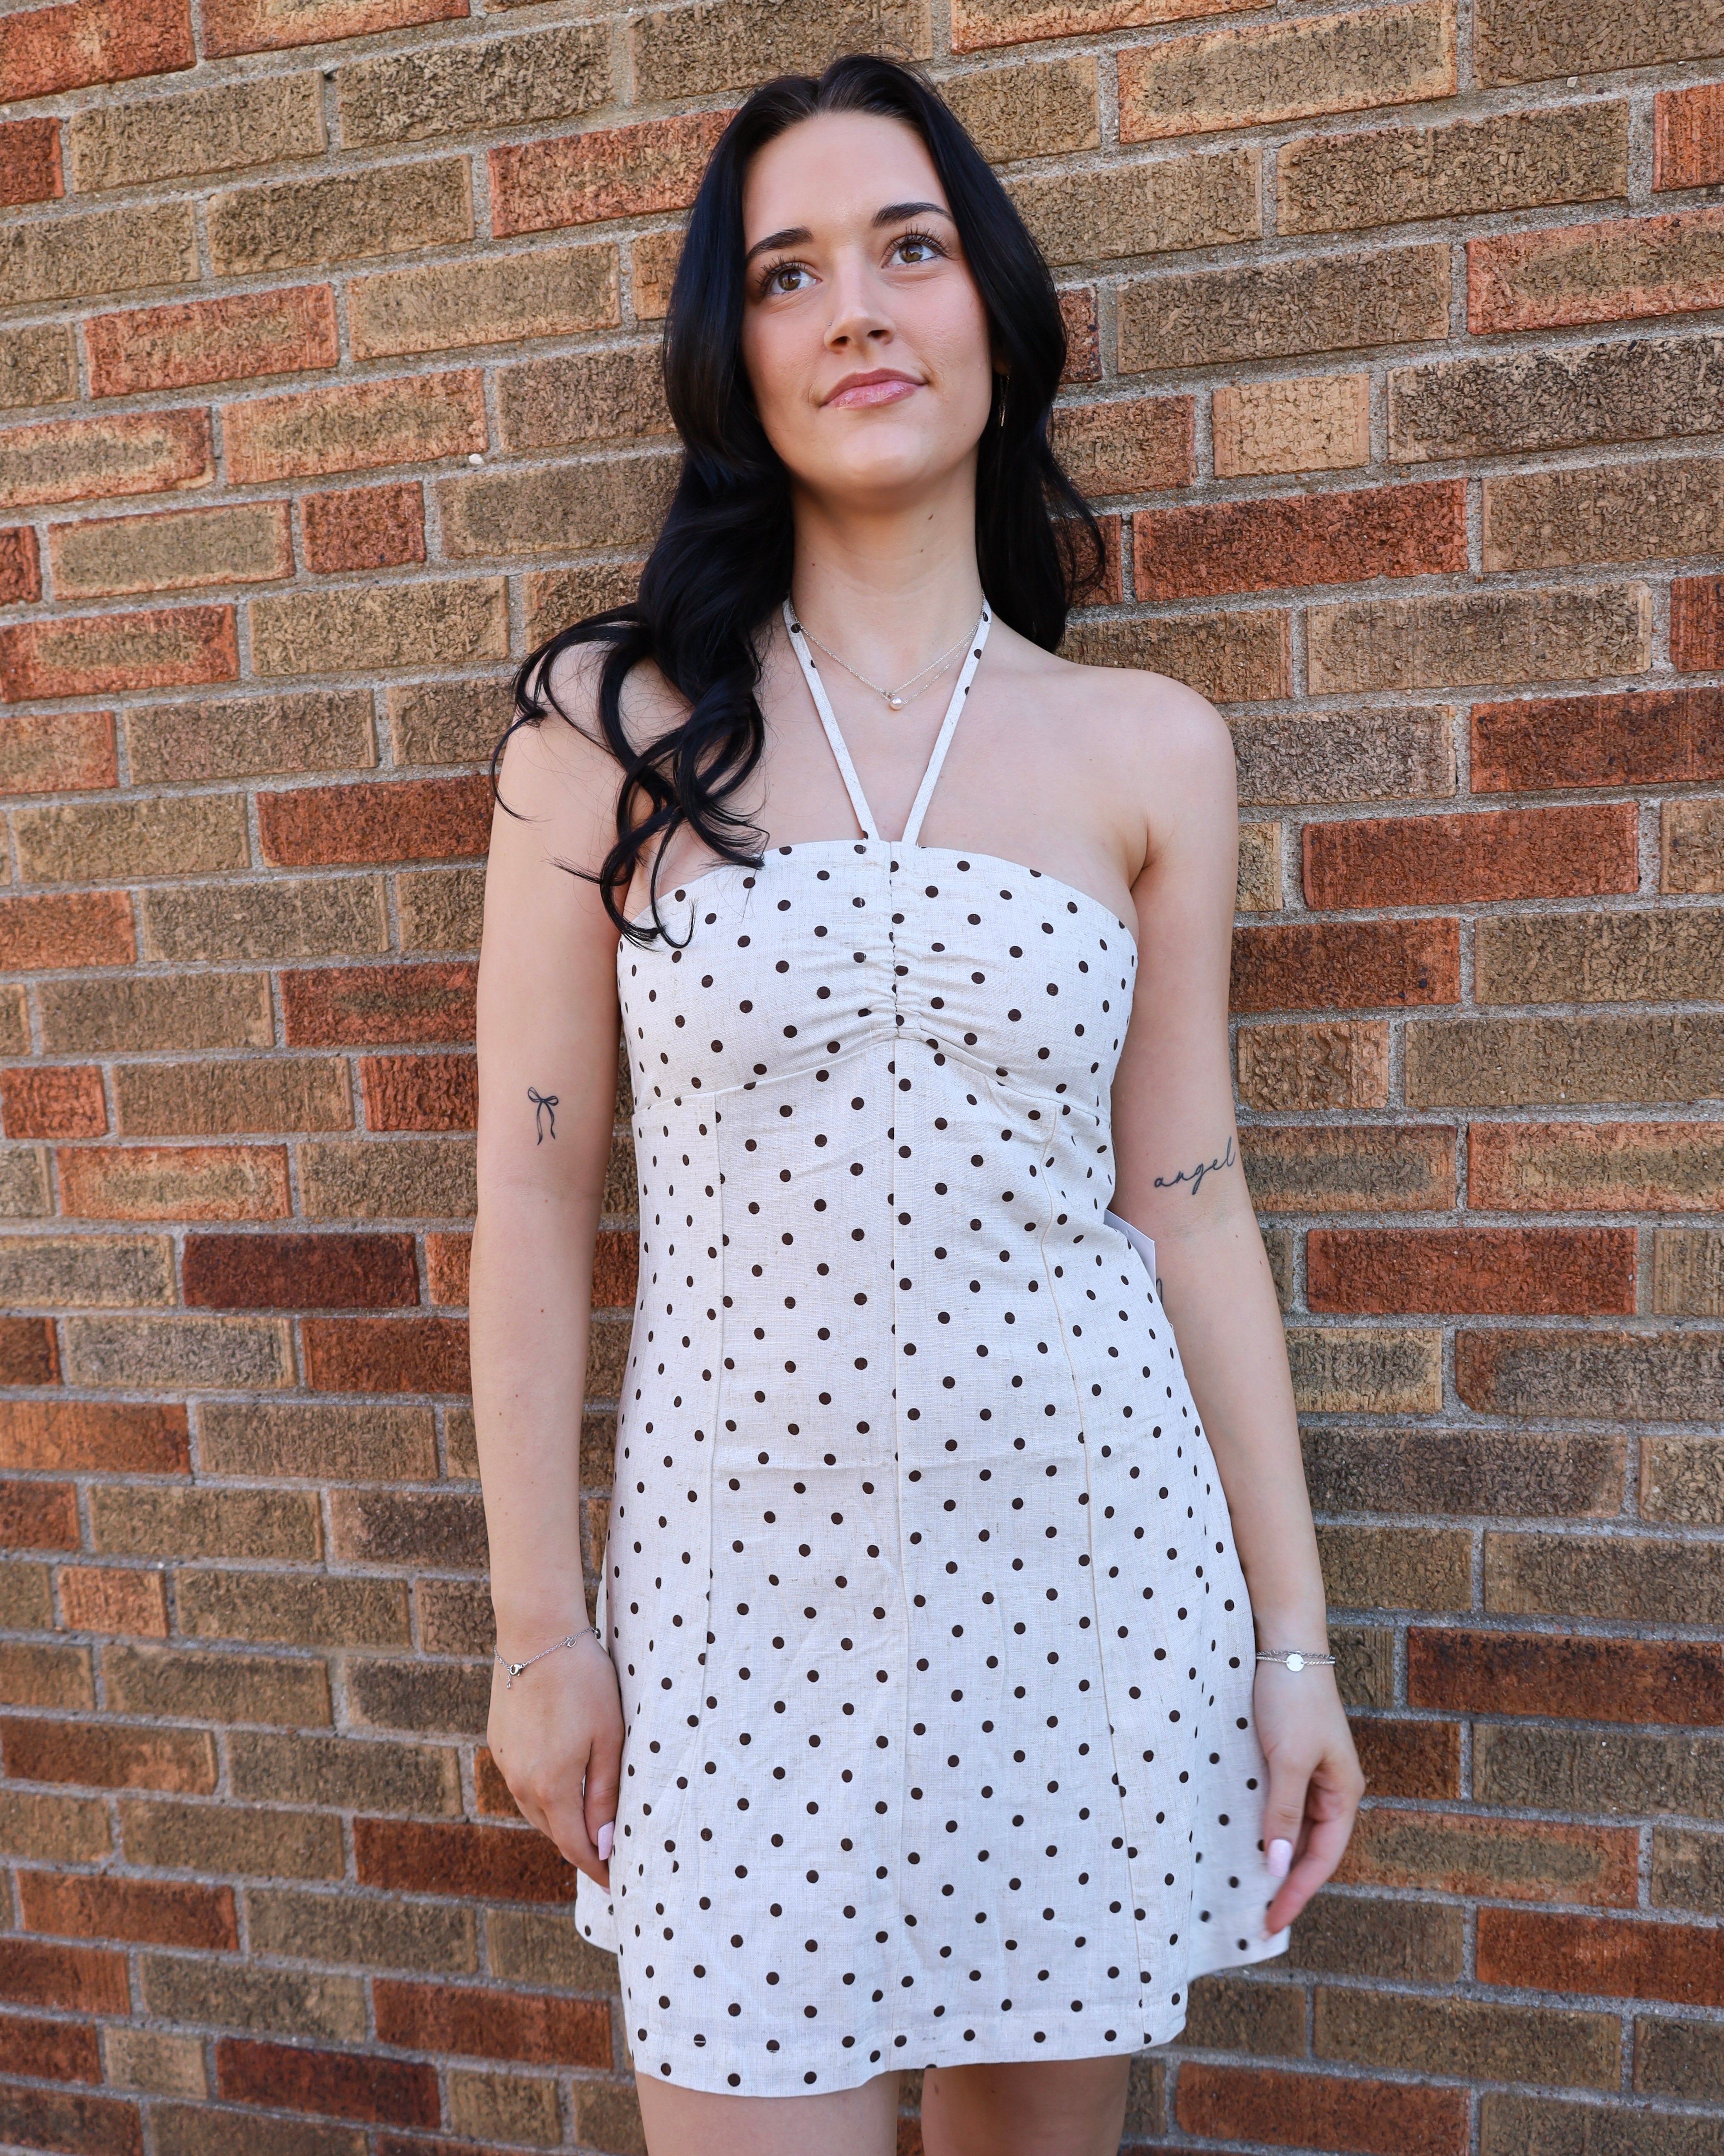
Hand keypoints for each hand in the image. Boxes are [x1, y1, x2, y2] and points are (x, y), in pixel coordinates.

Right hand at [487, 1629, 622, 1891]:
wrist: (536, 1635)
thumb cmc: (584, 1682)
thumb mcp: (609, 1737)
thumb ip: (605, 1794)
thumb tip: (603, 1843)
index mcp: (552, 1787)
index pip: (575, 1847)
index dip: (595, 1868)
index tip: (615, 1882)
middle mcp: (522, 1783)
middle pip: (554, 1832)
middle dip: (579, 1848)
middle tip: (606, 1856)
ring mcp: (506, 1763)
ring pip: (536, 1809)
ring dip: (560, 1821)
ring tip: (587, 1825)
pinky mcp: (499, 1743)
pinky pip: (524, 1783)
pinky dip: (544, 1793)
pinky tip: (561, 1783)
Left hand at [1252, 1659, 1365, 1935]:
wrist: (1285, 1643)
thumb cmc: (1292, 1698)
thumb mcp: (1288, 1759)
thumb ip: (1283, 1812)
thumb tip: (1278, 1866)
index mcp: (1343, 1793)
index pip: (1322, 1858)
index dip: (1298, 1891)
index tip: (1272, 1923)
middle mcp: (1332, 1788)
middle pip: (1312, 1849)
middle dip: (1289, 1883)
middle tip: (1258, 1917)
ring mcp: (1310, 1772)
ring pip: (1295, 1829)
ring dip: (1277, 1857)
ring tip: (1250, 1889)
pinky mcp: (1288, 1757)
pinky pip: (1280, 1805)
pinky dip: (1267, 1828)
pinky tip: (1246, 1841)